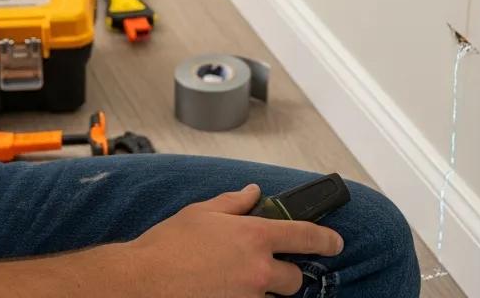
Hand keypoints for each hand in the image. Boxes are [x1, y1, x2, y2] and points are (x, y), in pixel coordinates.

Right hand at [124, 183, 343, 296]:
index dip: (326, 239)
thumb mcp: (203, 212)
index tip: (335, 242)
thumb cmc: (169, 245)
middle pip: (293, 280)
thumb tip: (252, 193)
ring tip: (236, 280)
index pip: (304, 237)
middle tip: (266, 266)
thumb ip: (235, 202)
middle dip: (285, 273)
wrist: (144, 282)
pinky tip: (225, 290)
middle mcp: (257, 271)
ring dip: (263, 292)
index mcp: (254, 237)